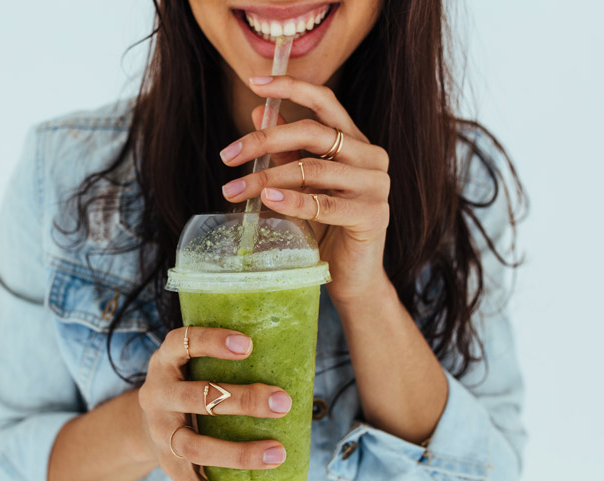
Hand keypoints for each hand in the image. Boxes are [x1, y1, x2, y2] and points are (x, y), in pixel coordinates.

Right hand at [137, 326, 293, 480]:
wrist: (143, 423)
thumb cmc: (189, 385)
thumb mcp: (193, 364)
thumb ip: (227, 362)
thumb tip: (296, 366)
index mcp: (165, 362)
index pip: (181, 342)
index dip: (211, 342)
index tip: (248, 345)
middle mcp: (156, 395)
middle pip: (196, 398)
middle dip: (243, 401)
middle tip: (283, 402)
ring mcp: (158, 433)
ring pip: (194, 447)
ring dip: (238, 453)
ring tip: (276, 453)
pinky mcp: (164, 465)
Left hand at [218, 75, 392, 302]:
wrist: (351, 275)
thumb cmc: (326, 227)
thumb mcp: (301, 183)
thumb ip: (286, 151)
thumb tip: (257, 111)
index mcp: (355, 141)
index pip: (325, 101)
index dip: (290, 87)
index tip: (253, 81)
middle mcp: (371, 156)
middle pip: (313, 133)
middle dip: (264, 140)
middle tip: (227, 155)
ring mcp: (376, 185)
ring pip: (312, 169)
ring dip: (266, 179)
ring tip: (234, 190)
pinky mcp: (372, 215)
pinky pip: (323, 204)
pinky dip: (292, 201)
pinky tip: (267, 200)